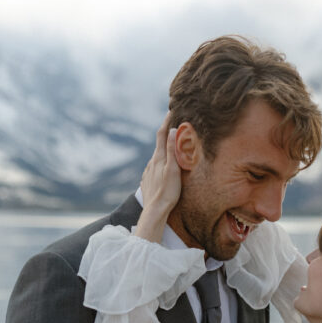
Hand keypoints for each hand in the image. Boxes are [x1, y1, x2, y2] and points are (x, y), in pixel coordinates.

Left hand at [136, 116, 181, 241]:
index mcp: (158, 158)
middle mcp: (151, 162)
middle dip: (166, 135)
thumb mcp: (173, 169)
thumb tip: (172, 130)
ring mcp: (148, 172)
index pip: (162, 134)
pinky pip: (154, 168)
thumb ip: (172, 149)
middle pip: (159, 145)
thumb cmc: (167, 192)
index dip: (166, 122)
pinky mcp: (147, 181)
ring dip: (164, 151)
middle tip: (174, 126)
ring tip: (172, 149)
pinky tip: (164, 169)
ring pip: (157, 157)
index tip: (171, 111)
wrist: (154, 211)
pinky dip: (160, 164)